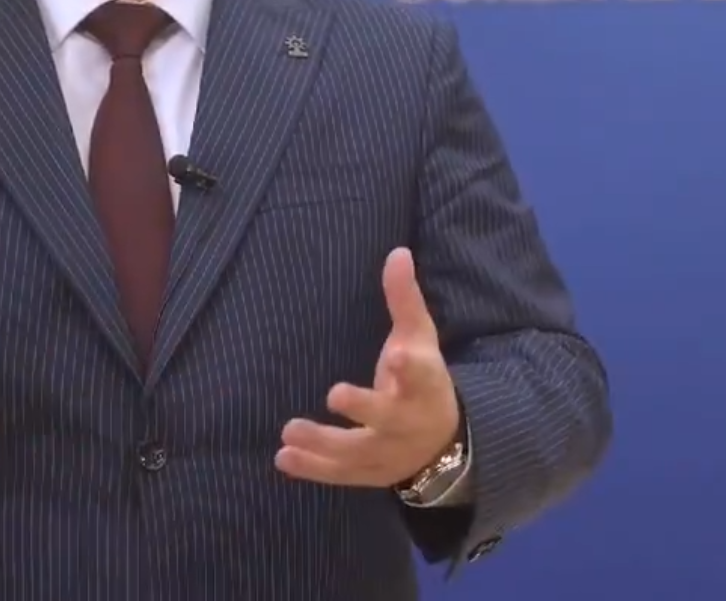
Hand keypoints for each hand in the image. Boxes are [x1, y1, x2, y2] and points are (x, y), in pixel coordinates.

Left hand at [277, 247, 459, 487]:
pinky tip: (283, 456)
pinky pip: (340, 474)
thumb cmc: (423, 379)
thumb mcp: (421, 338)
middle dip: (364, 408)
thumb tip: (397, 252)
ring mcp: (390, 452)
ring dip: (323, 443)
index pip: (423, 374)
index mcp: (426, 384)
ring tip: (288, 430)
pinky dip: (312, 468)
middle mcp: (409, 420)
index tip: (399, 355)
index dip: (412, 367)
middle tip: (335, 393)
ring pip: (357, 451)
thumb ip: (405, 299)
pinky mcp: (370, 473)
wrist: (443, 441)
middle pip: (388, 417)